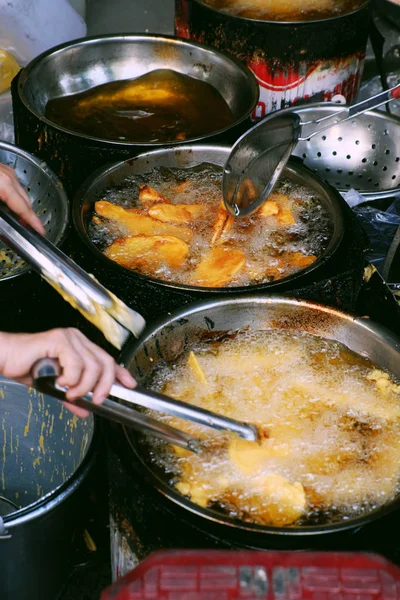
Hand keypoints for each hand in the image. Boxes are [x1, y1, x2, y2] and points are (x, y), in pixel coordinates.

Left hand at [0, 163, 44, 233]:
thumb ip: (1, 217)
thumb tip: (3, 231)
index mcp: (5, 184)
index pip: (24, 208)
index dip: (34, 222)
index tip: (41, 231)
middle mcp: (9, 176)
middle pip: (26, 201)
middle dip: (28, 216)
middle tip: (29, 229)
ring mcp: (6, 171)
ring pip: (21, 193)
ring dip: (21, 206)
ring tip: (18, 218)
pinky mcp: (3, 169)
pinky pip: (14, 187)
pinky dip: (15, 197)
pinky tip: (10, 204)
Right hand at [0, 328, 135, 416]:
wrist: (6, 358)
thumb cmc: (27, 366)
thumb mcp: (55, 387)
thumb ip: (72, 397)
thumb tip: (85, 410)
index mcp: (80, 347)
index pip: (108, 359)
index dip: (121, 373)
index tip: (130, 384)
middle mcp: (78, 339)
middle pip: (106, 362)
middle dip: (105, 385)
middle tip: (96, 400)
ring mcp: (70, 338)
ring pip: (93, 366)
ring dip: (84, 386)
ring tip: (70, 393)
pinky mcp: (59, 339)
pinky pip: (76, 363)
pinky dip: (71, 378)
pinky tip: (61, 382)